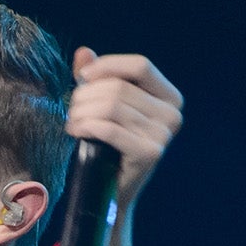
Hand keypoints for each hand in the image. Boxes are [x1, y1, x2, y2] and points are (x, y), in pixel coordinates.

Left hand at [66, 48, 183, 208]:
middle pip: (120, 87)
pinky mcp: (150, 153)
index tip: (82, 78)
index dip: (108, 66)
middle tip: (71, 110)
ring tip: (72, 122)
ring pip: (111, 106)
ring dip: (82, 112)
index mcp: (169, 96)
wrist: (110, 192)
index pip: (140, 65)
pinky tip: (75, 132)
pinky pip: (109, 128)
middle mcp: (173, 113)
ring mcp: (164, 134)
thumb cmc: (107, 145)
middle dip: (87, 95)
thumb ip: (97, 79)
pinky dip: (86, 126)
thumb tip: (83, 53)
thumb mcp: (104, 106)